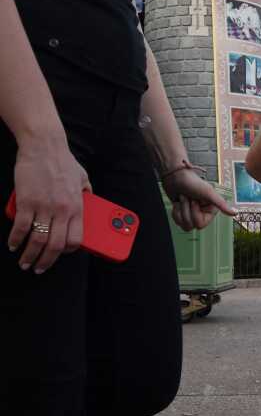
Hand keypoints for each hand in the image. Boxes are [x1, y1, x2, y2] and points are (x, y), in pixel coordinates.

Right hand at [7, 134, 90, 272]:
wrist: (44, 146)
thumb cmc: (63, 162)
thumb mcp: (83, 178)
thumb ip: (88, 193)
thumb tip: (91, 200)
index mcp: (78, 207)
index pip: (77, 239)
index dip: (68, 251)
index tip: (60, 255)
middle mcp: (62, 210)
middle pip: (56, 246)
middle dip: (46, 261)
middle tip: (39, 268)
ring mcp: (44, 207)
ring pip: (38, 240)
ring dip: (30, 256)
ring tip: (24, 263)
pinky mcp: (26, 201)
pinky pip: (21, 227)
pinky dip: (16, 240)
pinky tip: (13, 245)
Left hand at [162, 169, 236, 231]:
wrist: (175, 176)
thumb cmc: (192, 182)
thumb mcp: (209, 193)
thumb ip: (222, 204)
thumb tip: (235, 212)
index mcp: (210, 210)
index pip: (200, 225)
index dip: (195, 213)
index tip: (195, 200)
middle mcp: (202, 213)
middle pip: (190, 225)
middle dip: (186, 210)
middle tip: (188, 198)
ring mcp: (191, 214)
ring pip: (183, 225)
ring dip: (180, 210)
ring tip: (182, 199)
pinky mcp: (182, 214)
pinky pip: (177, 222)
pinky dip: (175, 211)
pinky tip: (178, 202)